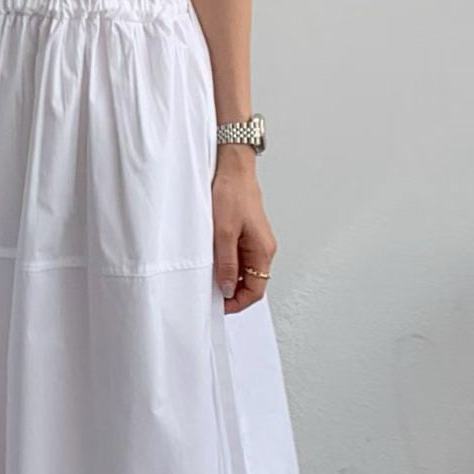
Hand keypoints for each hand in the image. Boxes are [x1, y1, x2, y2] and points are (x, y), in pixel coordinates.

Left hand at [211, 150, 275, 313]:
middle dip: (232, 293)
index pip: (256, 290)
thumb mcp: (223, 233)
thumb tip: (228, 289)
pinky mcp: (247, 234)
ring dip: (229, 278)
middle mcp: (264, 248)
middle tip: (210, 294)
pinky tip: (213, 261)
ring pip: (245, 271)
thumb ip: (227, 264)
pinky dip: (228, 264)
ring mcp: (256, 241)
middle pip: (252, 283)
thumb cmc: (231, 194)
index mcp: (263, 250)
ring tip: (209, 277)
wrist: (233, 168)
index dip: (237, 303)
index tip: (219, 306)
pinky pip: (240, 257)